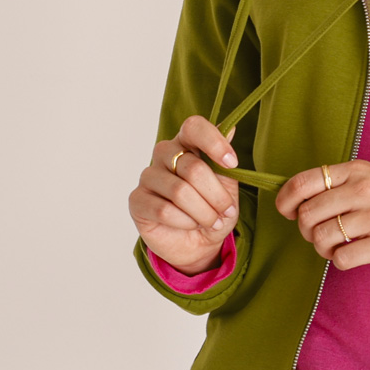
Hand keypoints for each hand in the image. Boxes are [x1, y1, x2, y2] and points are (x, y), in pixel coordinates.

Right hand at [130, 116, 240, 274]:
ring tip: (213, 222)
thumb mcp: (227, 185)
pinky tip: (191, 224)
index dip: (214, 142)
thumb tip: (231, 128)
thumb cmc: (213, 208)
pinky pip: (164, 210)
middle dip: (216, 195)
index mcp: (187, 143)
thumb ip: (225, 161)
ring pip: (180, 191)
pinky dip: (185, 221)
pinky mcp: (137, 200)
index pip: (194, 127)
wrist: (199, 241)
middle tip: (227, 211)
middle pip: (193, 168)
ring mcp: (148, 176)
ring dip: (203, 212)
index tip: (232, 163)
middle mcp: (164, 154)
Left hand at [276, 160, 369, 268]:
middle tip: (324, 234)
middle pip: (307, 215)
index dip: (286, 200)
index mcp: (358, 171)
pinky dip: (341, 261)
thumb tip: (300, 202)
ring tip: (341, 246)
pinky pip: (341, 259)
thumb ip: (342, 184)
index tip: (287, 211)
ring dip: (324, 248)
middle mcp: (364, 190)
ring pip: (321, 238)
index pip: (304, 182)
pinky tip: (355, 255)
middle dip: (308, 230)